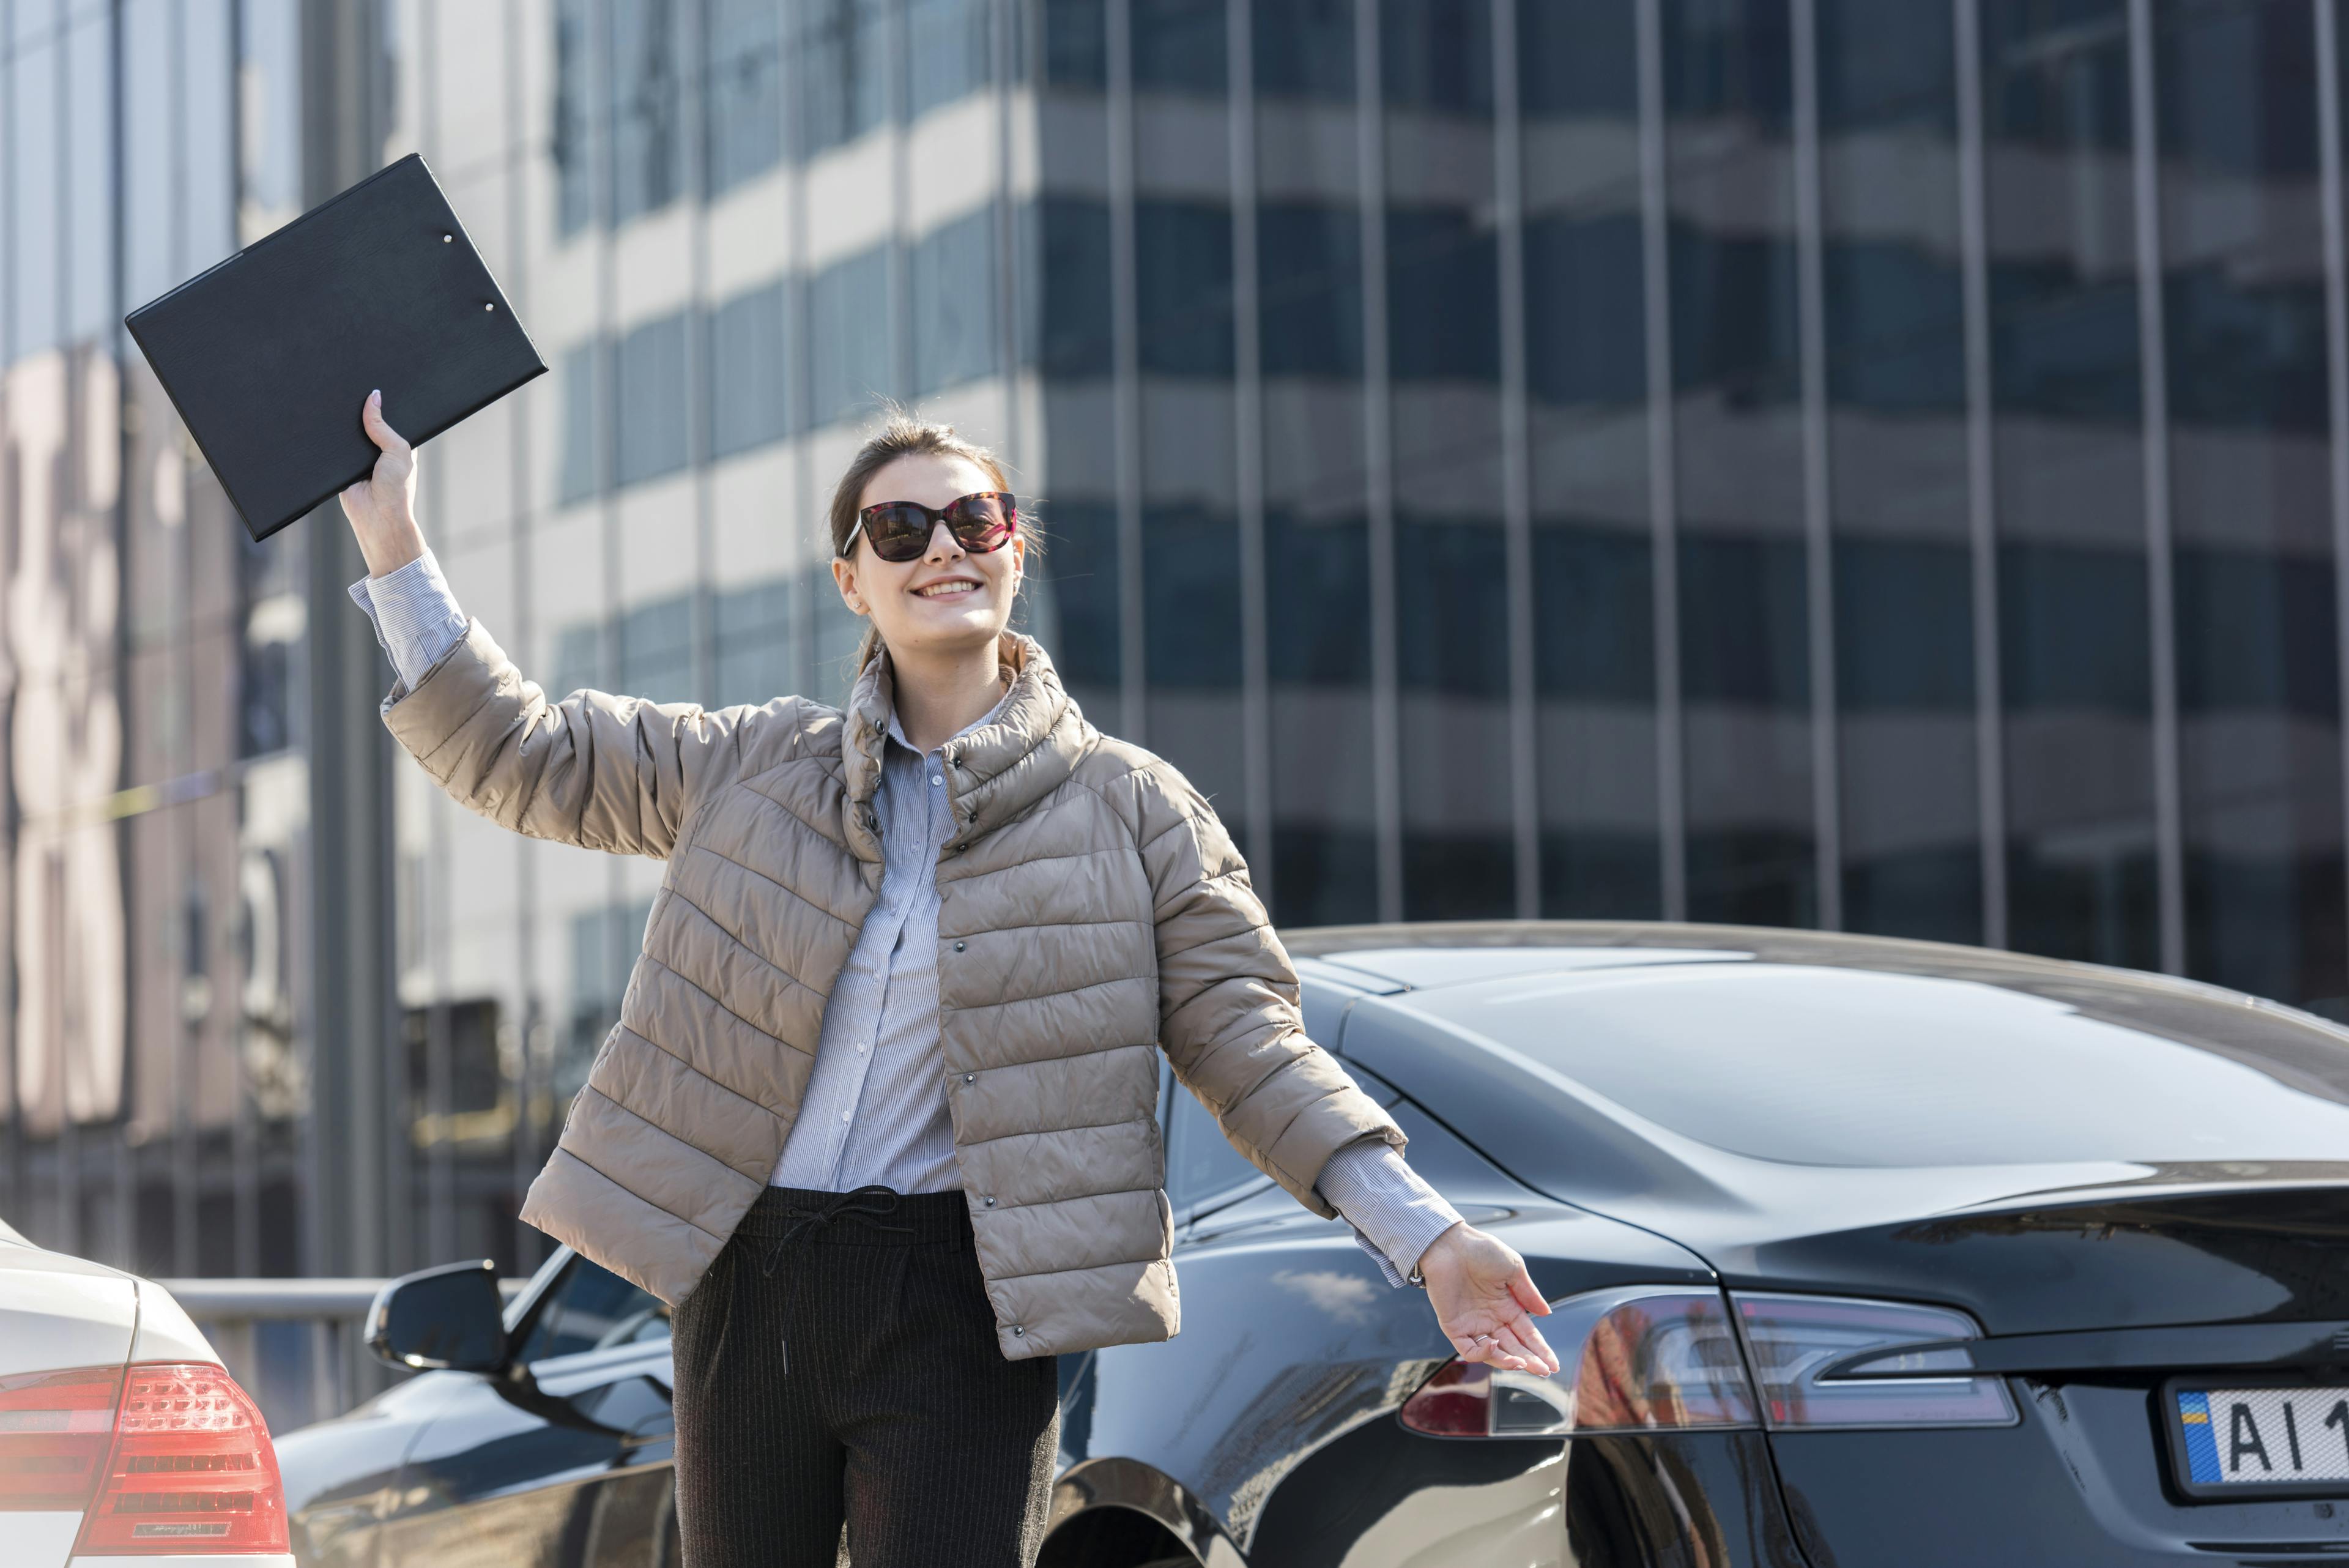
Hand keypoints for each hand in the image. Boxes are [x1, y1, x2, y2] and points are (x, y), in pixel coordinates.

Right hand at [338, 388, 425, 576]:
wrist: (377, 518)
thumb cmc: (396, 490)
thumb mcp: (397, 451)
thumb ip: (382, 426)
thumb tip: (373, 397)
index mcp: (395, 444)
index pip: (386, 418)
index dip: (379, 404)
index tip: (369, 386)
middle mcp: (377, 449)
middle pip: (364, 423)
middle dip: (357, 412)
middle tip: (348, 390)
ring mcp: (357, 458)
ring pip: (346, 433)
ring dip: (342, 425)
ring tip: (335, 404)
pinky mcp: (339, 466)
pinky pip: (332, 447)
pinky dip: (328, 439)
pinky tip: (323, 424)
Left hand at [1415, 1221, 1560, 1376]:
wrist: (1450, 1244)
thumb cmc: (1481, 1250)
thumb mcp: (1513, 1269)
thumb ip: (1529, 1294)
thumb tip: (1547, 1313)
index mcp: (1507, 1307)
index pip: (1527, 1335)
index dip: (1541, 1350)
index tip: (1553, 1365)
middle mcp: (1491, 1319)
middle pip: (1514, 1348)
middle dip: (1530, 1361)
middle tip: (1543, 1371)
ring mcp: (1473, 1325)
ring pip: (1494, 1354)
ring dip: (1508, 1361)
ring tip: (1522, 1363)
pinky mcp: (1454, 1327)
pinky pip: (1469, 1350)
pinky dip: (1482, 1354)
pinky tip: (1493, 1345)